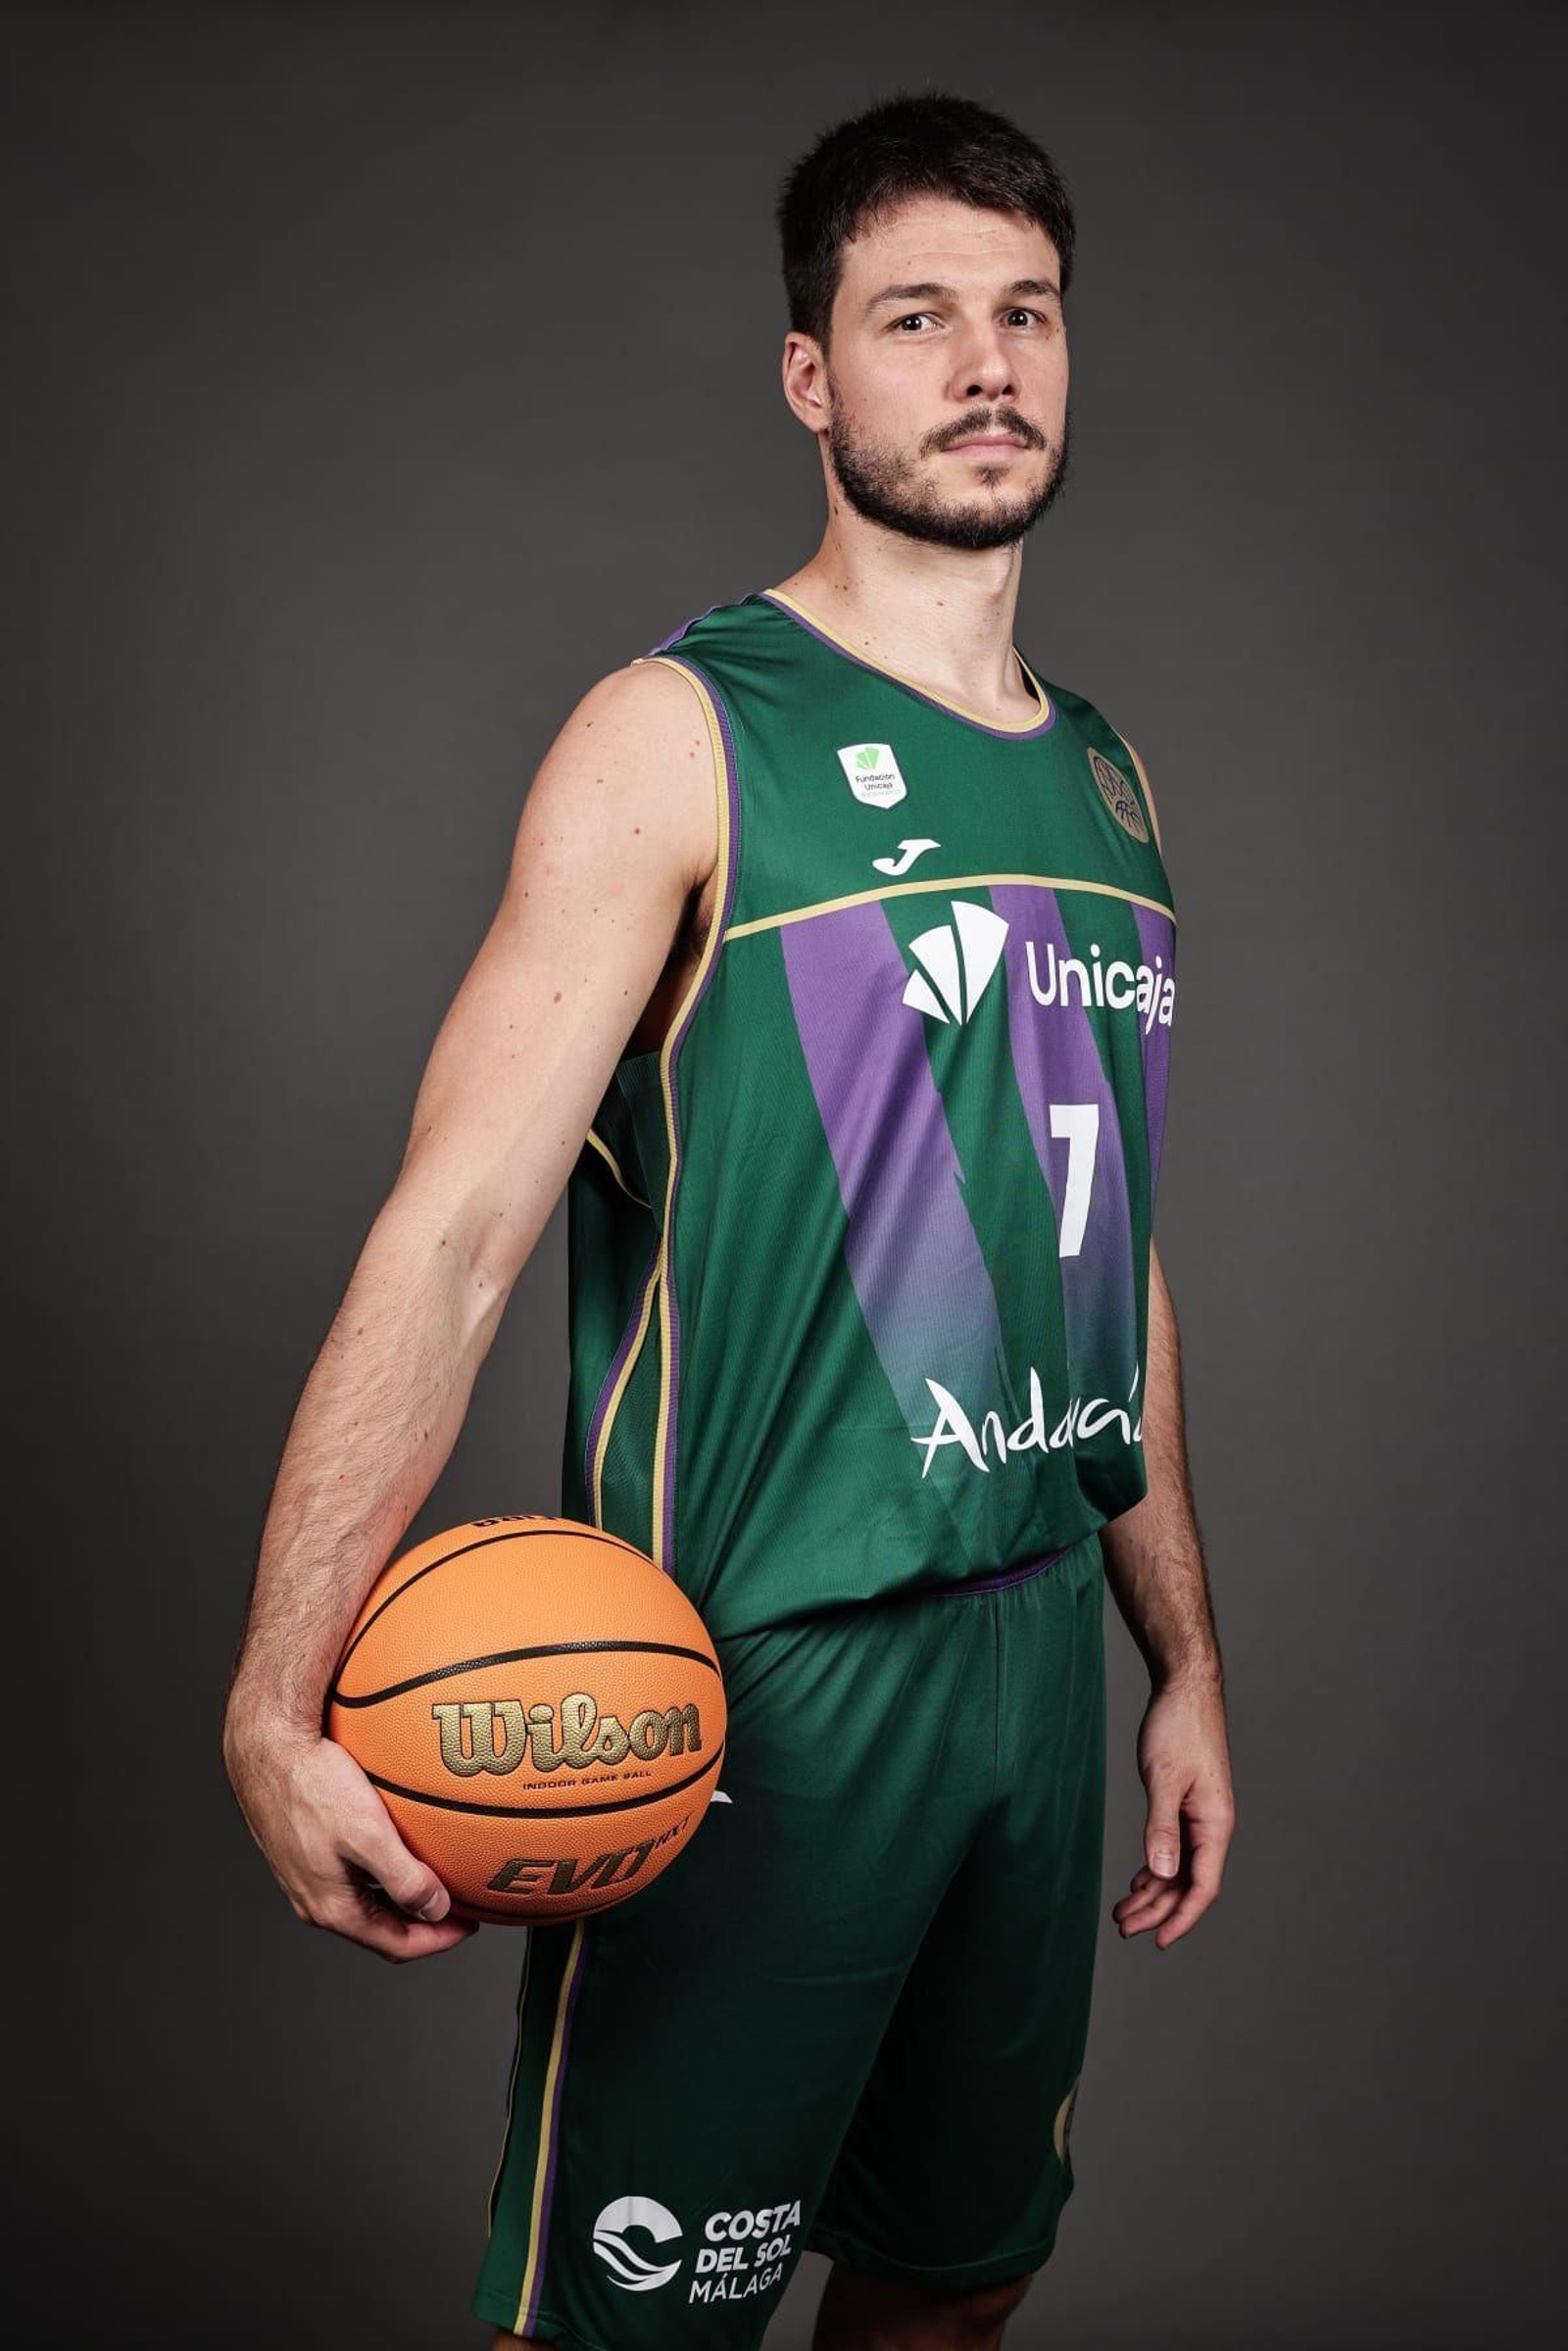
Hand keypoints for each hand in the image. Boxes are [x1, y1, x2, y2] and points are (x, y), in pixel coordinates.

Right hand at [223, 1711, 477, 1961]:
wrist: (268, 1749)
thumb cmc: (313, 1787)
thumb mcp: (369, 1836)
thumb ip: (405, 1880)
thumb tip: (437, 1910)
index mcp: (332, 1908)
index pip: (397, 1945)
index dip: (439, 1940)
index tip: (472, 1923)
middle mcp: (316, 1899)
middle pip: (382, 1927)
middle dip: (423, 1921)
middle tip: (460, 1903)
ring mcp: (309, 1875)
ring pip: (367, 1898)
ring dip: (404, 1893)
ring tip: (437, 1875)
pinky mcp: (307, 1847)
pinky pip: (354, 1870)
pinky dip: (385, 1867)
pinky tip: (400, 1840)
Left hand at [1113, 1672, 1233, 1949]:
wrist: (1185, 1686)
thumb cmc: (1178, 1727)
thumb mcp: (1162, 1779)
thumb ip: (1161, 1828)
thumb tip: (1161, 1875)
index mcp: (1215, 1824)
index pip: (1203, 1887)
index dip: (1182, 1919)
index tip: (1158, 1942)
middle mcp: (1213, 1826)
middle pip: (1188, 1883)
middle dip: (1157, 1910)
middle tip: (1122, 1929)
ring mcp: (1201, 1816)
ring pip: (1179, 1868)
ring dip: (1153, 1892)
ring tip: (1122, 1912)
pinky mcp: (1188, 1804)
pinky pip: (1175, 1849)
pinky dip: (1156, 1867)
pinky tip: (1138, 1879)